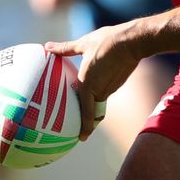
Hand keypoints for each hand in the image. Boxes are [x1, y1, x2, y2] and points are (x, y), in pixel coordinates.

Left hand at [44, 26, 140, 140]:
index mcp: (88, 85)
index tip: (81, 138)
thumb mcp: (83, 44)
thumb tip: (47, 46)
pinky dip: (100, 91)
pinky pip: (106, 90)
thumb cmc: (106, 42)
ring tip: (84, 103)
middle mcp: (100, 90)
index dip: (85, 128)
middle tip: (79, 127)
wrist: (132, 41)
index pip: (87, 114)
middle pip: (93, 111)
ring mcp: (112, 87)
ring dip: (93, 103)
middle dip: (88, 121)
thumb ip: (65, 49)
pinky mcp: (119, 82)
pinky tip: (98, 83)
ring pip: (100, 99)